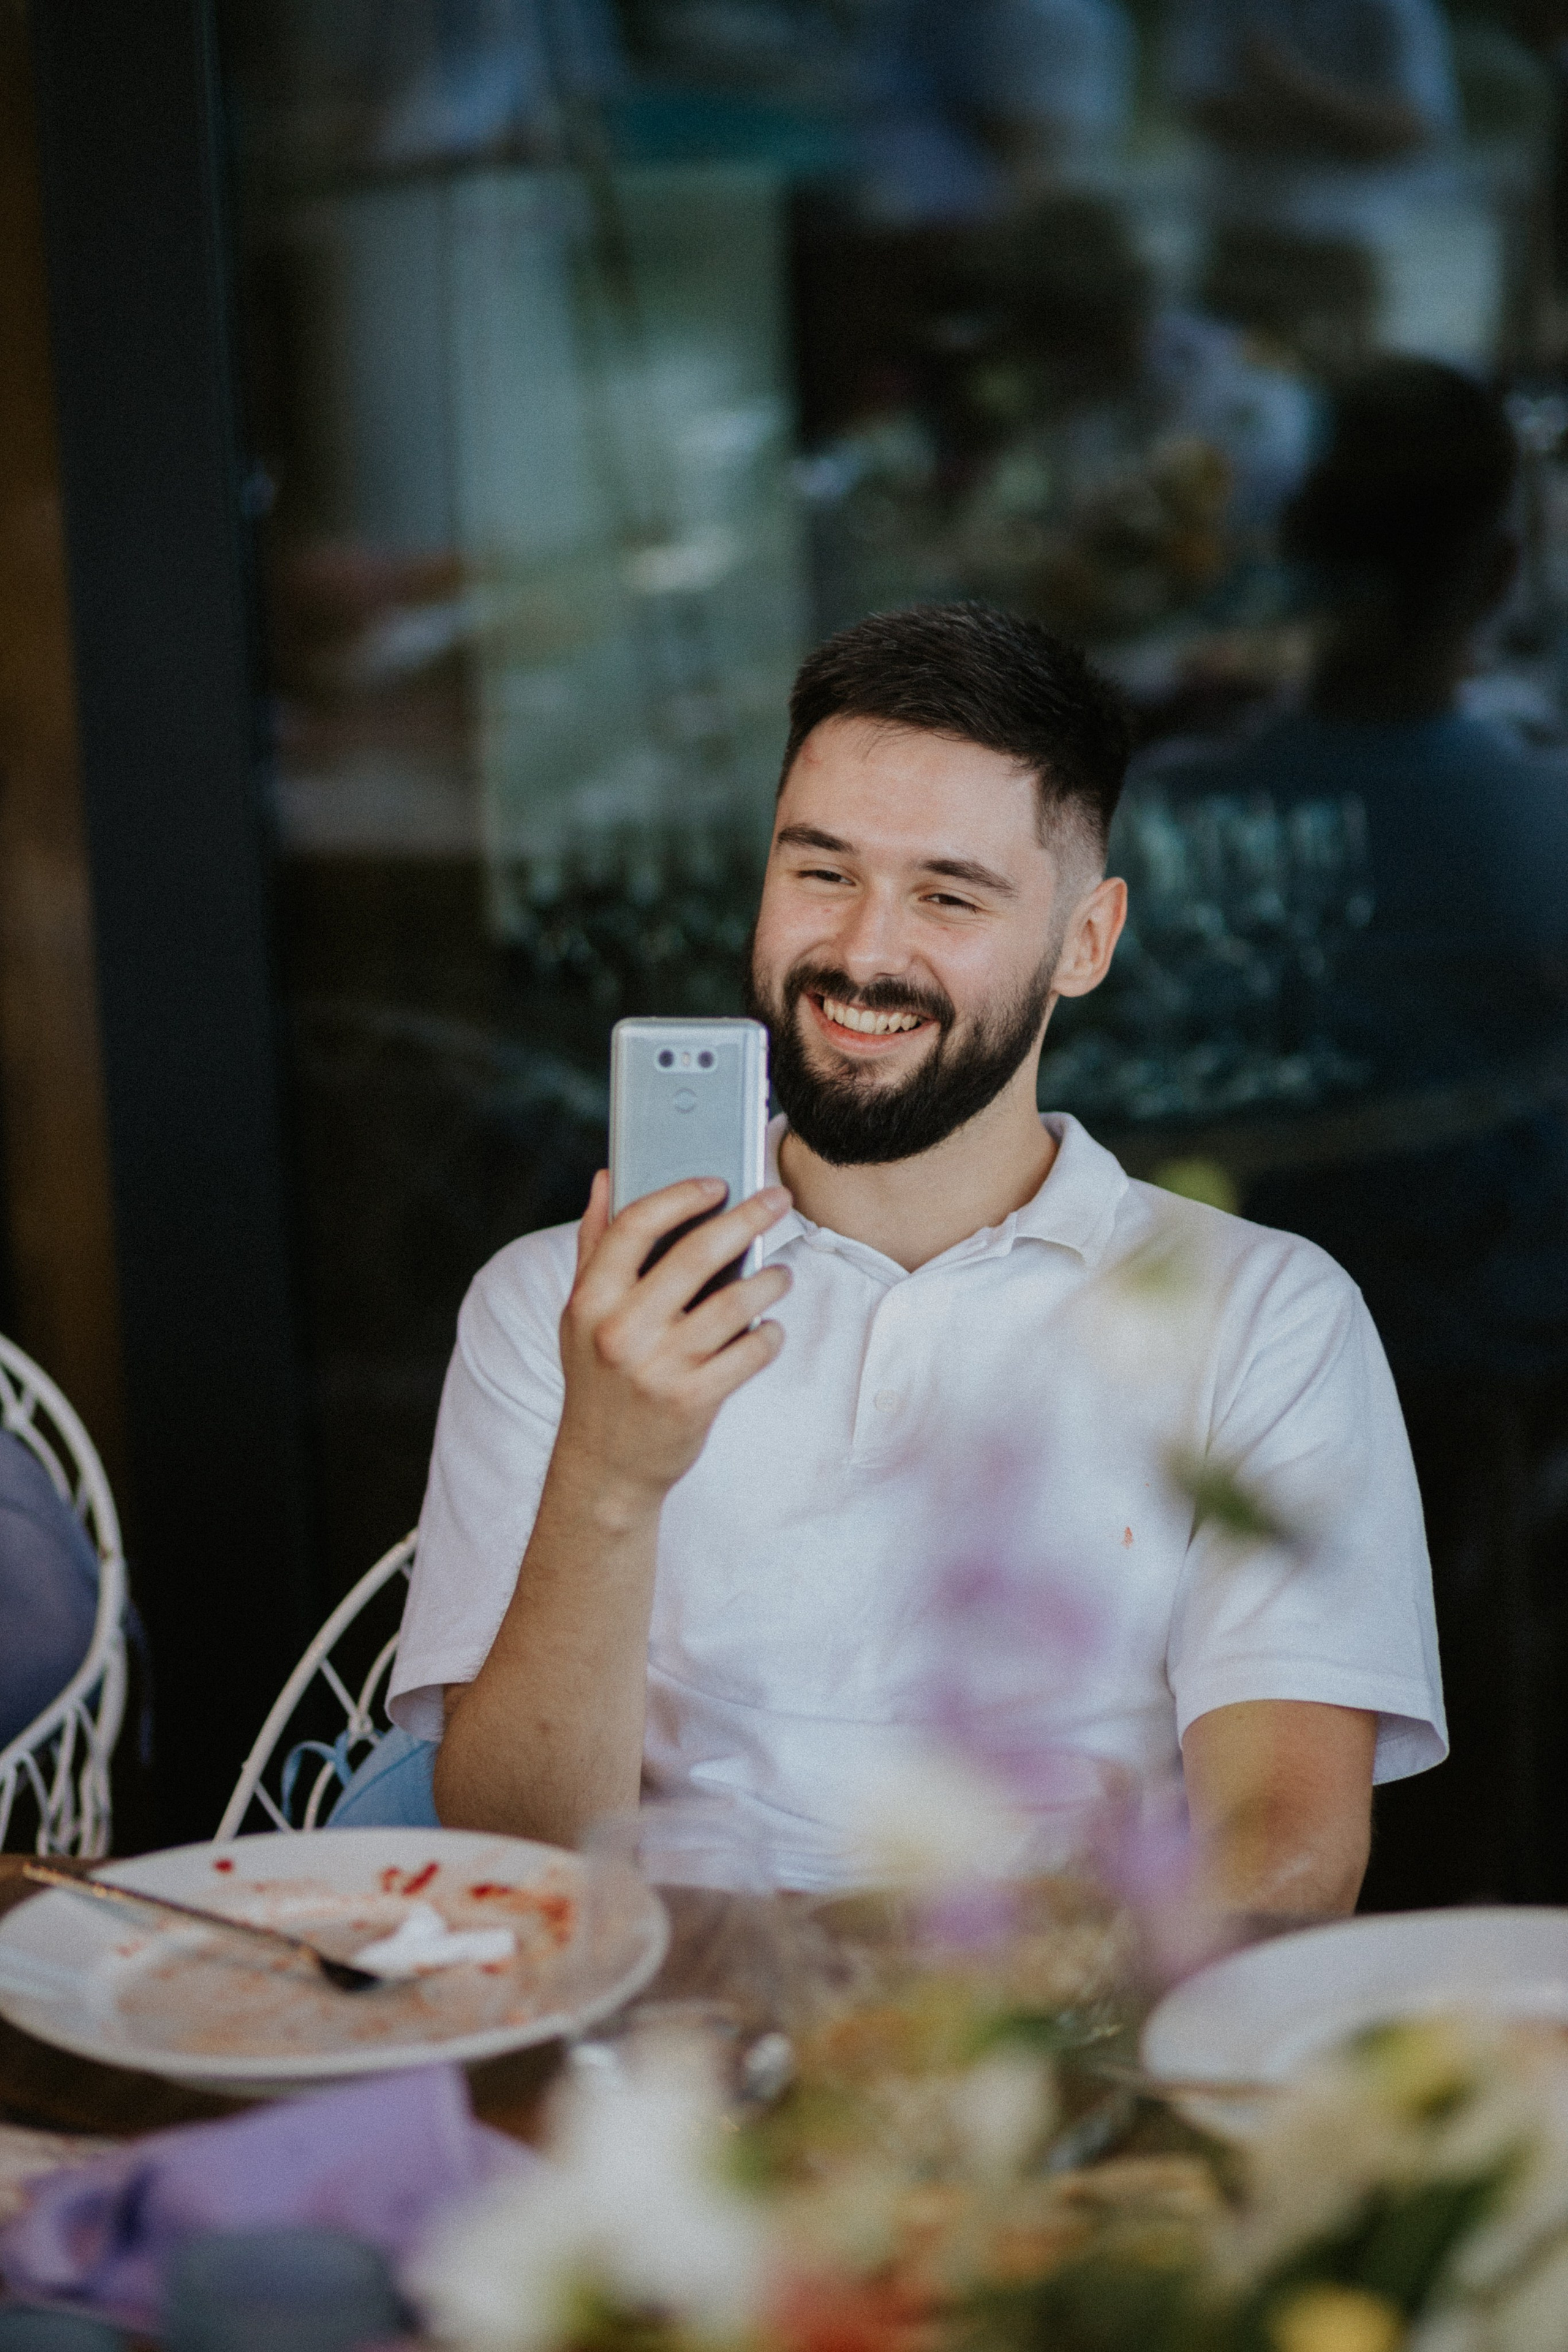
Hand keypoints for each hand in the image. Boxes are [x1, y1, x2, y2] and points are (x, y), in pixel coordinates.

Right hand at [554, 1172, 792, 1516]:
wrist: (605, 1468)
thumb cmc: (599, 1378)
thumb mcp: (581, 1314)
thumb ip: (595, 1245)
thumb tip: (606, 1177)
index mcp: (590, 1300)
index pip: (635, 1224)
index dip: (681, 1195)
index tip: (718, 1182)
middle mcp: (621, 1330)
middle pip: (697, 1253)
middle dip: (747, 1217)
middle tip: (778, 1200)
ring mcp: (659, 1367)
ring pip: (736, 1302)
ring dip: (770, 1280)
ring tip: (780, 1274)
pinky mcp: (694, 1400)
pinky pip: (751, 1352)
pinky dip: (770, 1336)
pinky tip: (769, 1331)